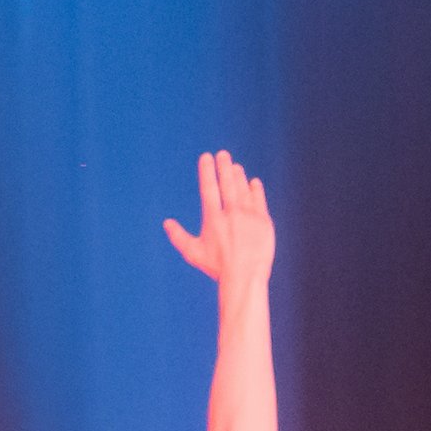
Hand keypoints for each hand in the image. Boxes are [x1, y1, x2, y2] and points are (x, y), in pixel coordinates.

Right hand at [162, 151, 275, 291]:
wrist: (245, 275)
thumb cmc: (217, 267)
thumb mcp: (193, 253)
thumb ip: (178, 236)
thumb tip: (167, 223)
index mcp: (213, 219)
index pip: (208, 188)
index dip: (207, 171)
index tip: (206, 157)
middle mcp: (231, 213)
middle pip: (227, 183)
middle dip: (224, 167)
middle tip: (223, 154)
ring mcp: (249, 215)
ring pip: (243, 189)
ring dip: (239, 176)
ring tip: (235, 167)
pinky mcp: (264, 220)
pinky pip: (259, 200)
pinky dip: (256, 189)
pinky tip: (253, 182)